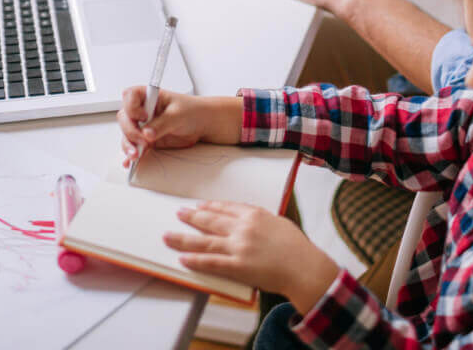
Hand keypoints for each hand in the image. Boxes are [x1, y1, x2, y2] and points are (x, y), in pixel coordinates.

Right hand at [116, 89, 241, 165]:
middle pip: (125, 118)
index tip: (143, 116)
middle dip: (130, 131)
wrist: (202, 124)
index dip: (132, 107)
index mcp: (148, 96)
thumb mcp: (177, 114)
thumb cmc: (192, 111)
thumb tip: (146, 133)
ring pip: (127, 134)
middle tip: (142, 140)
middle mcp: (142, 110)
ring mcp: (143, 125)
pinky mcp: (146, 139)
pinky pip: (134, 146)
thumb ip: (162, 123)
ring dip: (129, 145)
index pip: (130, 96)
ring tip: (136, 155)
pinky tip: (130, 162)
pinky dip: (131, 154)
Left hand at [164, 201, 339, 311]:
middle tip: (178, 213)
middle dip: (192, 216)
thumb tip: (247, 220)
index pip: (226, 207)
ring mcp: (238, 247)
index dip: (210, 206)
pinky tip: (182, 258)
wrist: (304, 267)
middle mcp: (243, 228)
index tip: (199, 205)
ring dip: (183, 238)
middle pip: (210, 220)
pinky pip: (211, 262)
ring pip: (204, 241)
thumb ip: (260, 220)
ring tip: (168, 235)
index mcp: (254, 214)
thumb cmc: (297, 247)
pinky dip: (195, 260)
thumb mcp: (279, 223)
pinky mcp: (238, 266)